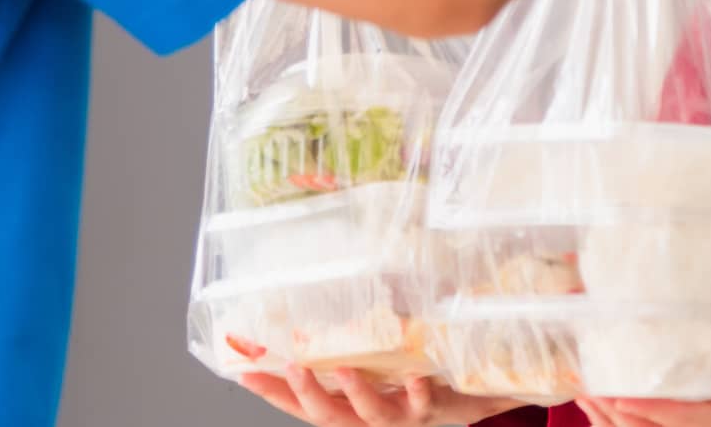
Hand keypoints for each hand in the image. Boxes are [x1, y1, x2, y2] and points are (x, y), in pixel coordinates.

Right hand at [240, 363, 523, 426]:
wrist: (467, 396)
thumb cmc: (411, 372)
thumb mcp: (375, 355)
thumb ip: (349, 335)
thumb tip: (321, 295)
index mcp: (346, 401)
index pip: (300, 401)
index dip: (271, 390)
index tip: (243, 372)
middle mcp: (366, 414)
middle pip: (327, 414)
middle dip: (306, 394)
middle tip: (290, 366)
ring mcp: (398, 414)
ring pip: (370, 413)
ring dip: (356, 392)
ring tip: (344, 369)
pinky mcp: (430, 409)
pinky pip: (423, 403)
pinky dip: (417, 392)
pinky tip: (415, 377)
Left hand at [575, 335, 710, 426]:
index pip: (687, 421)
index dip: (652, 412)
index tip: (620, 399)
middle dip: (623, 417)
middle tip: (588, 392)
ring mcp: (708, 418)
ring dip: (620, 416)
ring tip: (585, 392)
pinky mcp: (702, 408)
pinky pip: (663, 416)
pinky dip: (633, 407)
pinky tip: (609, 391)